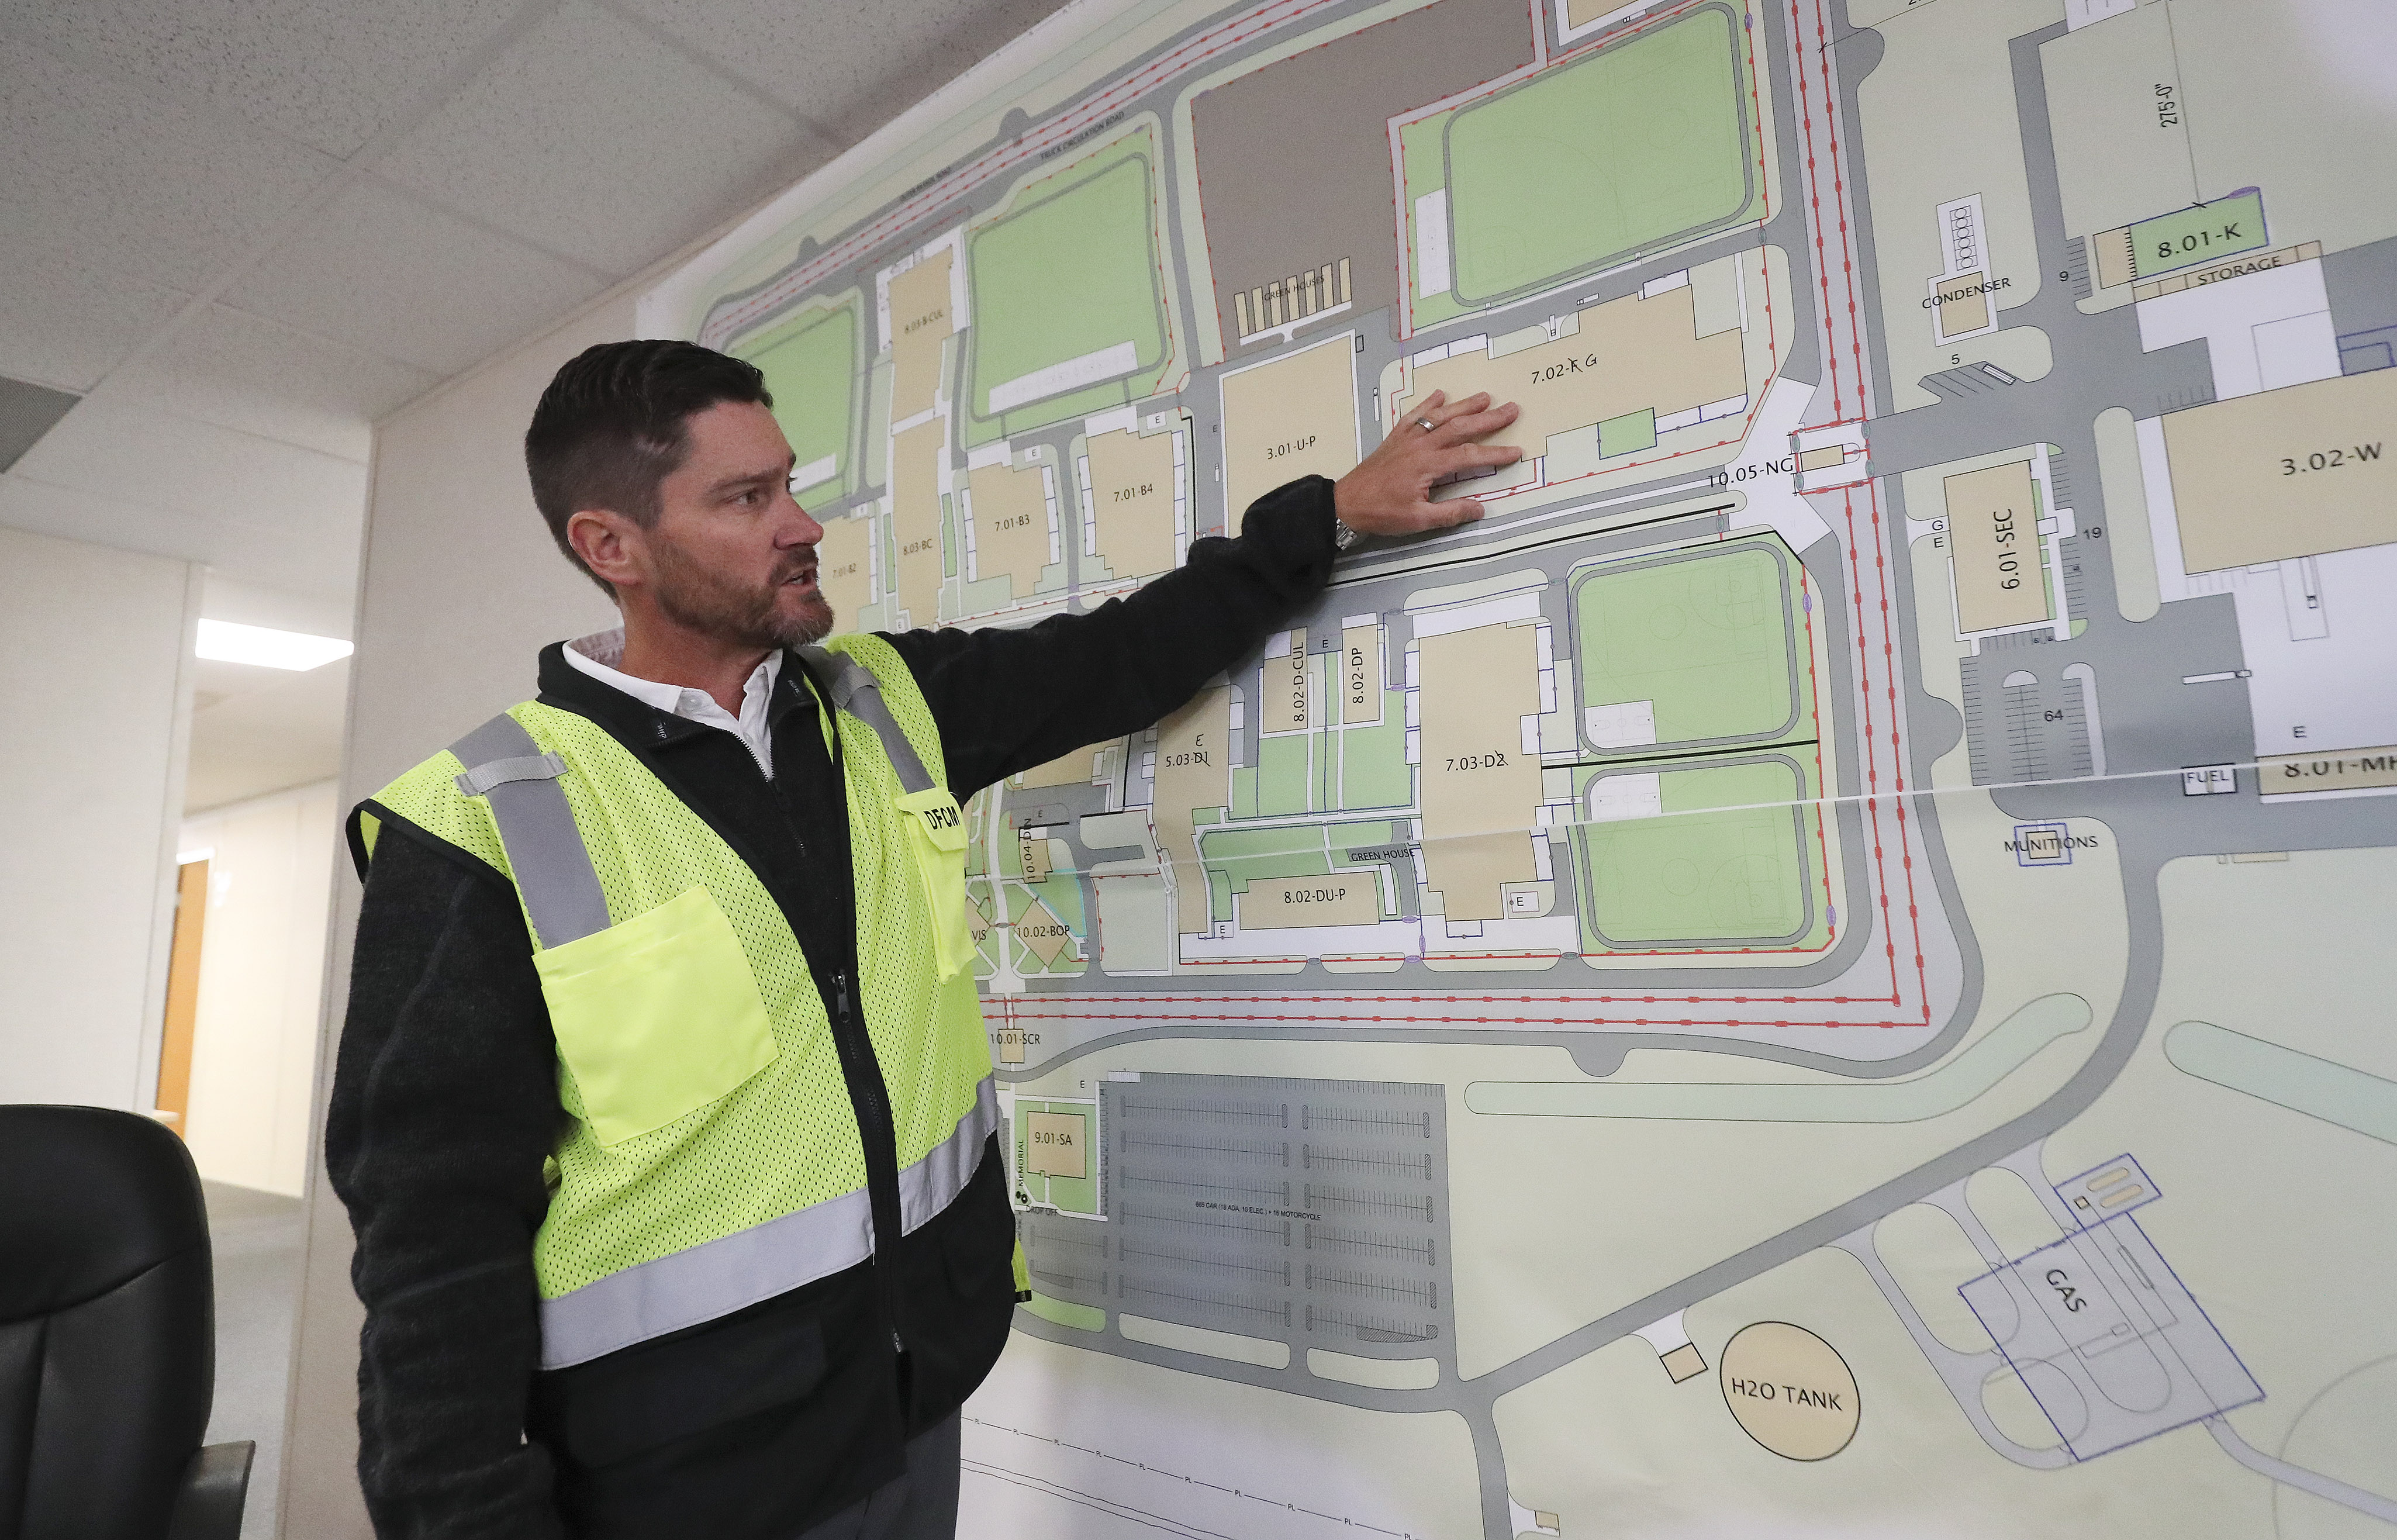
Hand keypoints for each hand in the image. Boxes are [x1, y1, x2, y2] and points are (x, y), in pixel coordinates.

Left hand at [1331, 390, 1522, 537]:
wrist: (1345, 503)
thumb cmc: (1381, 512)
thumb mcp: (1417, 520)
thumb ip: (1450, 514)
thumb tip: (1480, 508)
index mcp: (1428, 465)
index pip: (1469, 455)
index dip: (1495, 454)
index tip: (1516, 452)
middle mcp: (1420, 445)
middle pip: (1460, 427)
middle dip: (1488, 419)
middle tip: (1512, 410)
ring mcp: (1406, 438)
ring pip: (1439, 416)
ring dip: (1463, 405)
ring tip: (1485, 397)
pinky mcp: (1395, 437)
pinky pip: (1414, 415)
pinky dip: (1428, 403)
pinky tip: (1440, 394)